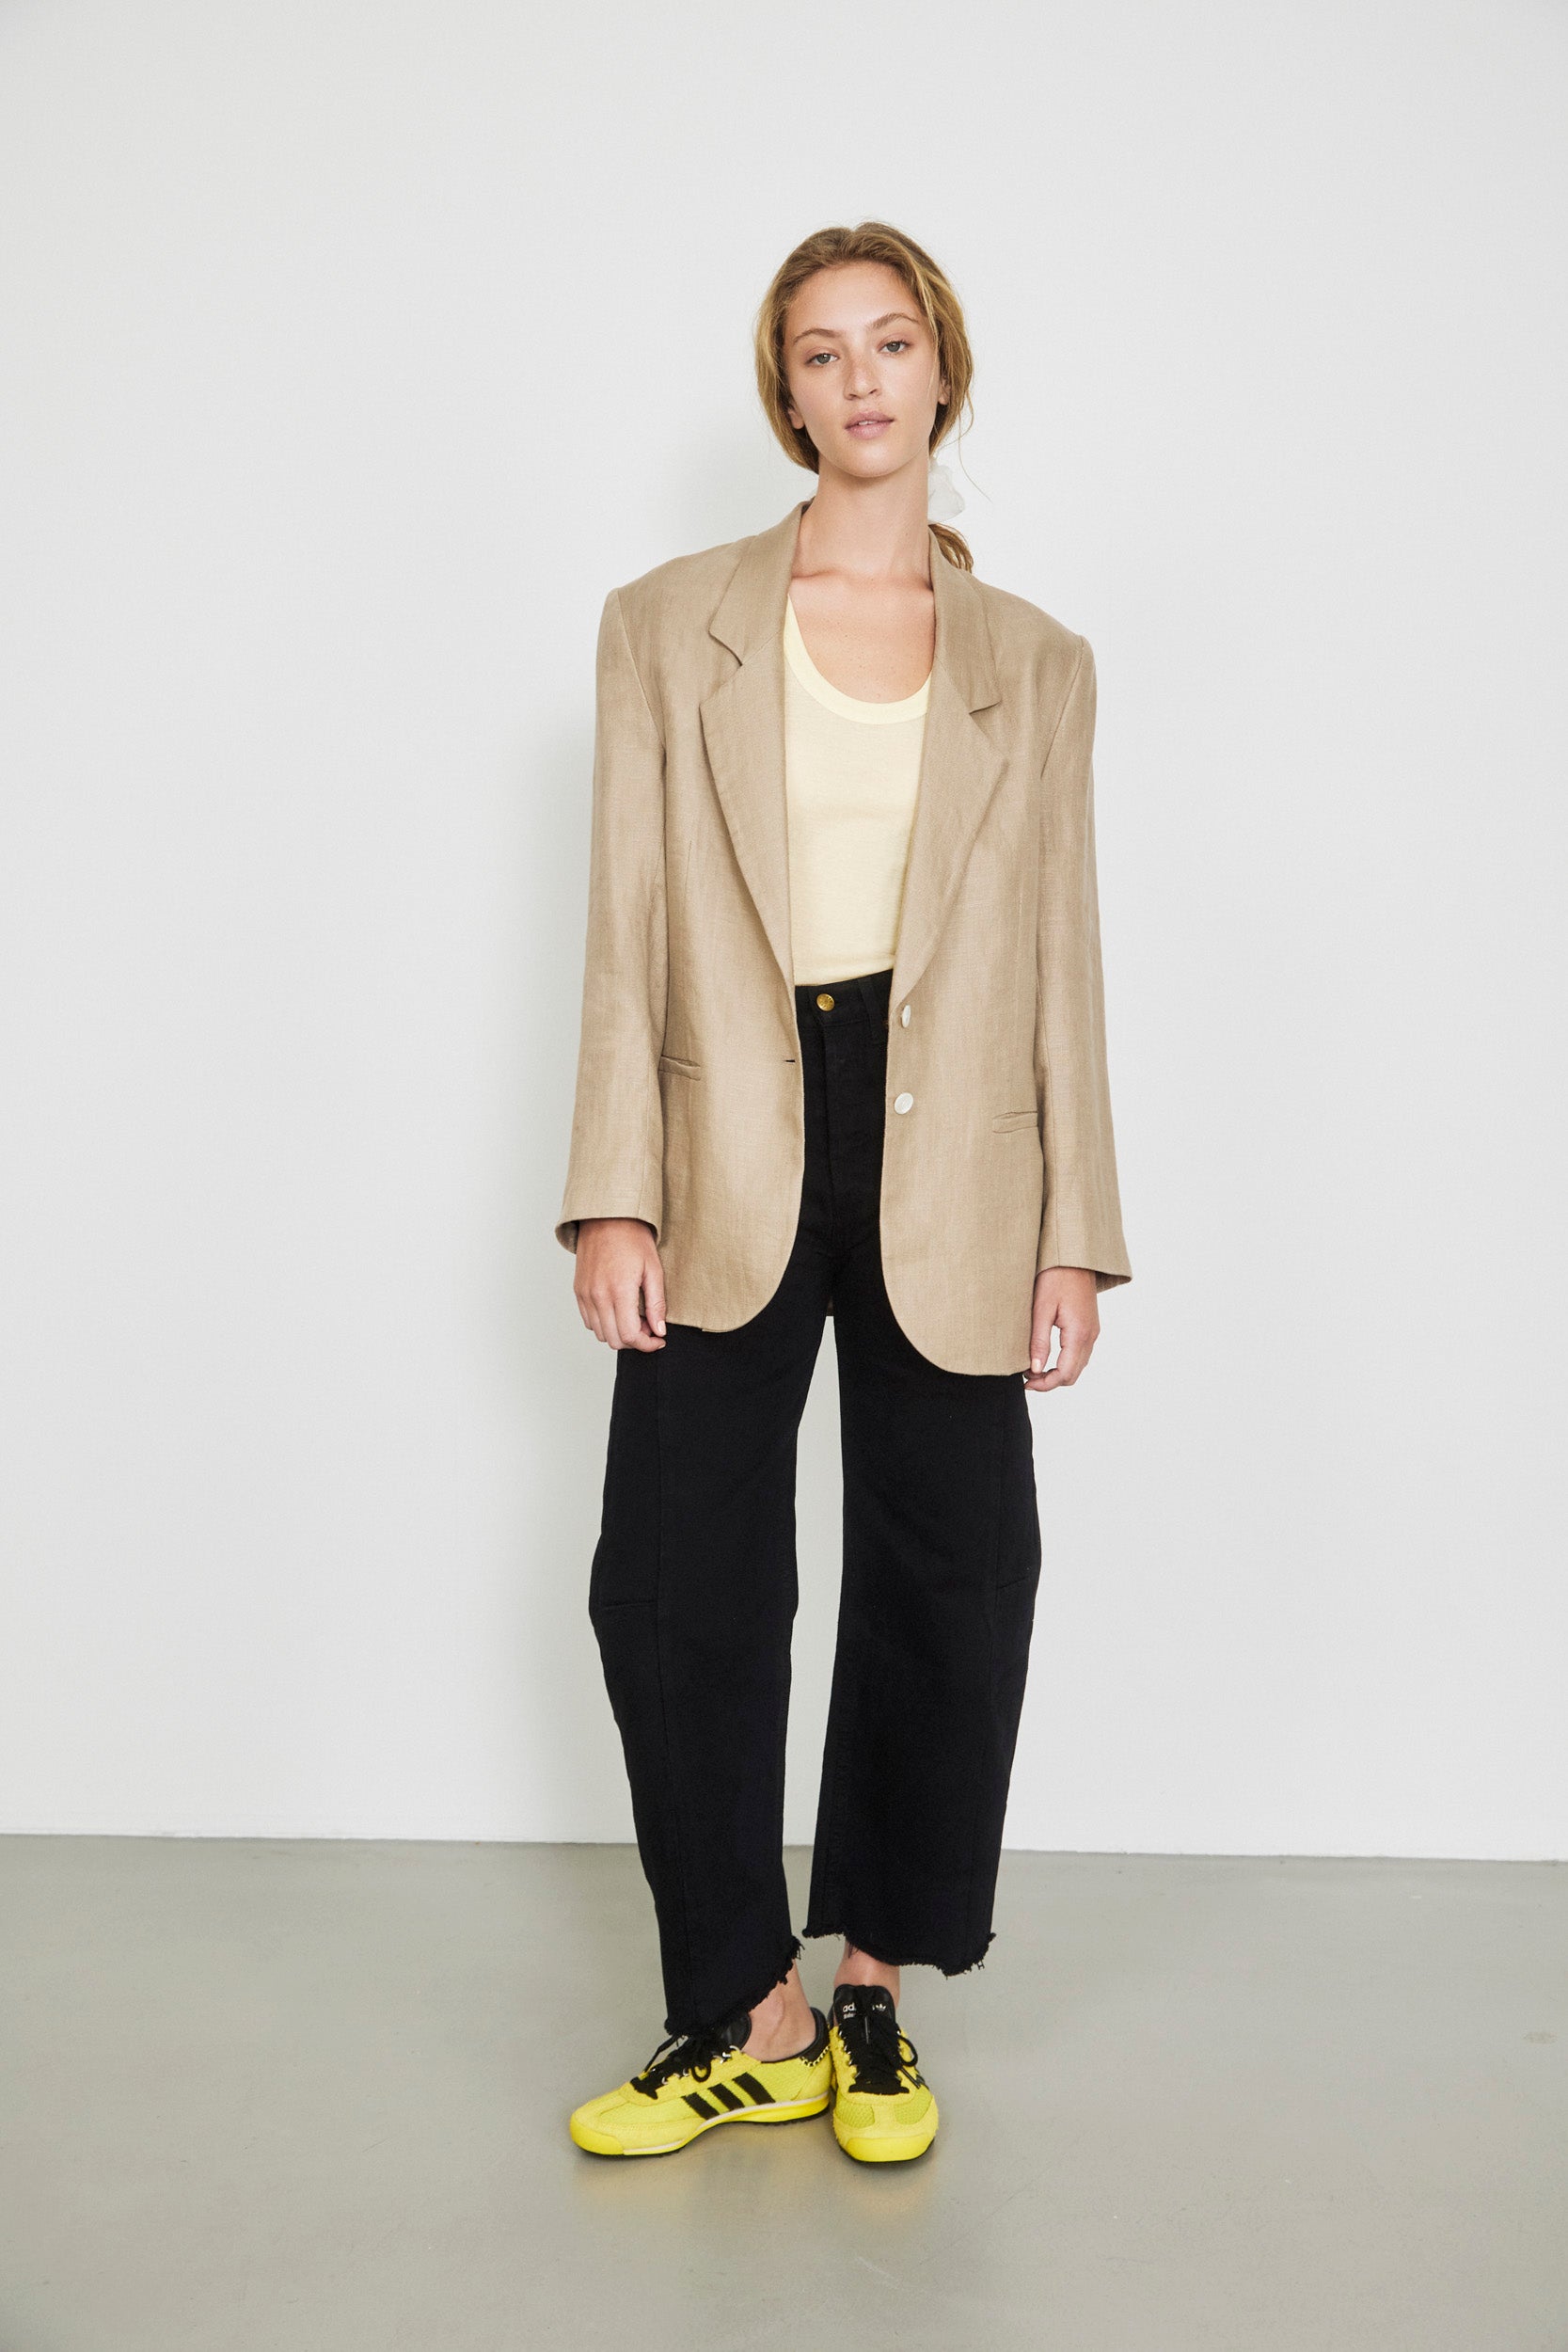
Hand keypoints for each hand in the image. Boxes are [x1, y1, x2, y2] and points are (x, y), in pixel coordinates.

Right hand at [573, 1219, 667, 1349]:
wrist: (606, 1218)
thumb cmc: (632, 1239)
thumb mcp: (654, 1269)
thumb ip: (657, 1304)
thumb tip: (659, 1330)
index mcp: (619, 1290)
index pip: (629, 1336)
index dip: (647, 1344)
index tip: (658, 1339)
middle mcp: (598, 1296)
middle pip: (614, 1340)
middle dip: (635, 1340)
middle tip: (648, 1325)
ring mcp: (585, 1295)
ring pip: (600, 1334)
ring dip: (619, 1332)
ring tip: (634, 1316)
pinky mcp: (578, 1291)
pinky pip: (589, 1321)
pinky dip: (605, 1323)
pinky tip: (618, 1310)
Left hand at [1025, 1266, 1099, 1392]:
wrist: (1073, 1255)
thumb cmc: (1055, 1277)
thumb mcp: (1041, 1309)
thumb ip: (1039, 1342)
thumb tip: (1035, 1370)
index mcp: (1079, 1334)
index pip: (1065, 1374)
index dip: (1045, 1384)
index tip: (1025, 1382)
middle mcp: (1090, 1336)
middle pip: (1073, 1374)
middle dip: (1050, 1381)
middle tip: (1027, 1376)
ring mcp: (1093, 1331)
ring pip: (1078, 1365)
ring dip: (1057, 1371)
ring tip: (1033, 1365)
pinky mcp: (1090, 1325)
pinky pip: (1080, 1352)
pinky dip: (1065, 1361)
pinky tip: (1046, 1353)